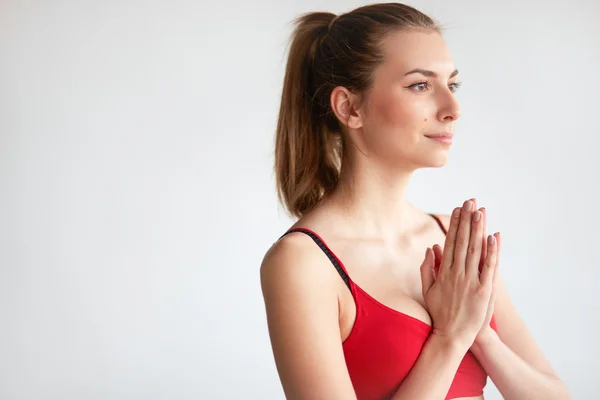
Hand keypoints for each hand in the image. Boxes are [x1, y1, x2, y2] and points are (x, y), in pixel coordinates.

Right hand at [420, 199, 498, 349]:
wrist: (451, 336)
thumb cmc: (439, 312)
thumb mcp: (427, 289)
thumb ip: (427, 268)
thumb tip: (430, 248)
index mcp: (443, 272)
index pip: (450, 242)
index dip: (454, 224)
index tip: (458, 209)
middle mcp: (456, 273)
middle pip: (463, 241)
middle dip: (467, 220)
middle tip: (471, 202)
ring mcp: (470, 281)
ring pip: (475, 249)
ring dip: (478, 229)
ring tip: (480, 211)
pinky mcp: (483, 290)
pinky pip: (488, 267)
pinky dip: (492, 251)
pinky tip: (494, 236)